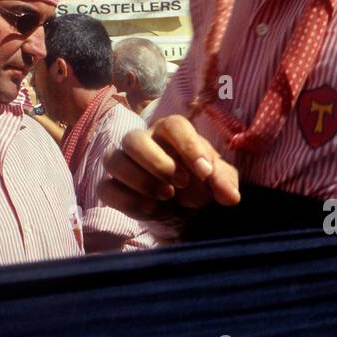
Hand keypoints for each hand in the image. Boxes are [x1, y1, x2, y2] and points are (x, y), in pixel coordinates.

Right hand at [100, 114, 239, 218]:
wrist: (183, 208)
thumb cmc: (199, 184)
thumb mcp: (218, 181)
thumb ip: (224, 183)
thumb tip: (231, 197)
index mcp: (171, 132)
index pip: (173, 125)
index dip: (189, 147)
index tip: (205, 172)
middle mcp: (143, 142)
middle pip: (133, 138)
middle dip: (157, 163)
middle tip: (181, 184)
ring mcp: (124, 163)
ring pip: (113, 160)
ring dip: (140, 180)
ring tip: (167, 197)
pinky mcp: (113, 187)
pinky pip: (106, 189)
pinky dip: (127, 201)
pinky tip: (152, 210)